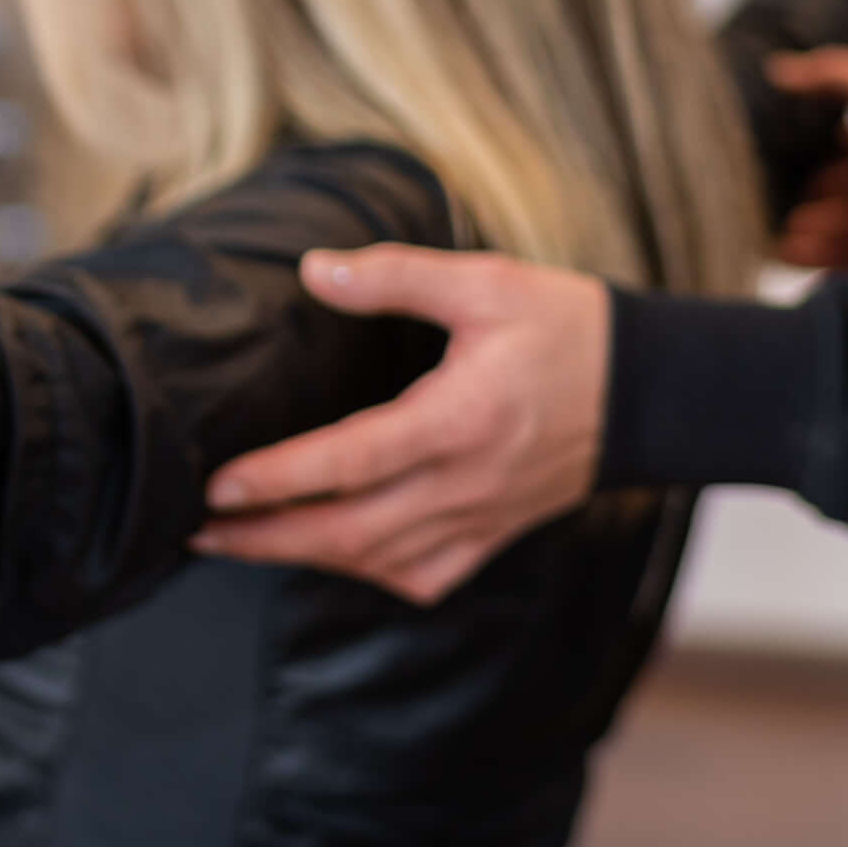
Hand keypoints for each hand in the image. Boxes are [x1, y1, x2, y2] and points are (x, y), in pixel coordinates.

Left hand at [190, 246, 613, 604]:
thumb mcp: (486, 282)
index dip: (281, 478)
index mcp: (461, 420)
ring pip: (377, 560)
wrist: (650, 392)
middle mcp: (467, 483)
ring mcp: (480, 519)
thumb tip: (315, 270)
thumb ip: (396, 275)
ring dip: (303, 556)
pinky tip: (328, 555)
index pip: (353, 460)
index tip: (219, 485)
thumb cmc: (566, 329)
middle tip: (197, 531)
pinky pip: (420, 576)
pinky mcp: (491, 535)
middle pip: (350, 530)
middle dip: (267, 536)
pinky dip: (366, 572)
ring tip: (237, 543)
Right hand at [766, 49, 847, 267]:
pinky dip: (817, 258)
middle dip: (796, 198)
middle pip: (825, 192)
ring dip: (803, 230)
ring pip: (830, 227)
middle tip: (759, 202)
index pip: (828, 151)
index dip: (797, 158)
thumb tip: (776, 69)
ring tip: (767, 232)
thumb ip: (831, 75)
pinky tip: (786, 254)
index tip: (761, 161)